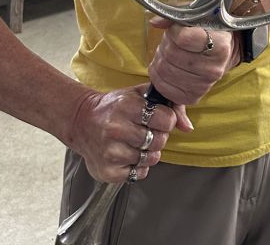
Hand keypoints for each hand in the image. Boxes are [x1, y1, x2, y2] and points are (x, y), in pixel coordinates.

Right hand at [68, 84, 191, 183]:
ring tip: (137, 142)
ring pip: (150, 159)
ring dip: (149, 152)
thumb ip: (167, 104)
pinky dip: (138, 166)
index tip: (159, 118)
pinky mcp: (107, 171)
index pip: (165, 119)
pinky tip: (128, 154)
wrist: (82, 121)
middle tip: (148, 131)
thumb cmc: (114, 106)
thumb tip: (188, 127)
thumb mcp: (138, 94)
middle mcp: (116, 129)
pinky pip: (138, 174)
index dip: (167, 120)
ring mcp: (111, 152)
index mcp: (126, 106)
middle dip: (159, 137)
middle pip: (159, 141)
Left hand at [148, 20, 238, 105]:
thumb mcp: (198, 17)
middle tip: (169, 41)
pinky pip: (165, 89)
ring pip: (166, 71)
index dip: (173, 31)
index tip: (176, 29)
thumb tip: (154, 22)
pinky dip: (158, 77)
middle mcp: (214, 69)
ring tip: (166, 54)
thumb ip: (176, 16)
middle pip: (172, 55)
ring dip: (159, 59)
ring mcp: (204, 85)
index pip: (183, 38)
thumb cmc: (209, 32)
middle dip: (165, 45)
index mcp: (220, 45)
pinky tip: (163, 68)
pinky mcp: (193, 97)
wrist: (222, 54)